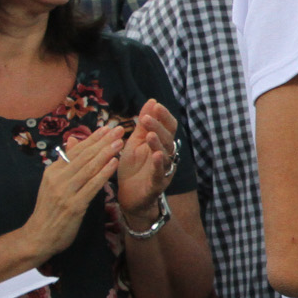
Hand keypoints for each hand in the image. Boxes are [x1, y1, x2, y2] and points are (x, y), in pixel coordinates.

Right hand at [22, 125, 124, 261]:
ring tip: (120, 142)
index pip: (76, 150)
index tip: (108, 127)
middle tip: (119, 128)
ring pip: (89, 168)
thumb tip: (73, 140)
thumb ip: (65, 163)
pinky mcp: (74, 206)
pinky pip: (92, 186)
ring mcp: (65, 192)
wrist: (38, 237)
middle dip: (103, 141)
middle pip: (84, 156)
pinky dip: (103, 173)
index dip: (93, 138)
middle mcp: (57, 179)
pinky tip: (114, 163)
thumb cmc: (50, 210)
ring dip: (106, 153)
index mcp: (52, 171)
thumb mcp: (53, 184)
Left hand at [118, 99, 179, 225]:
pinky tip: (157, 155)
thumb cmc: (133, 168)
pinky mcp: (157, 184)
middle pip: (168, 138)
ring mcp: (164, 170)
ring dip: (159, 143)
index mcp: (161, 144)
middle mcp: (166, 155)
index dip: (164, 116)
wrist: (129, 196)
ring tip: (150, 134)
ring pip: (166, 154)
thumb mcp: (135, 142)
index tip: (155, 105)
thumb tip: (152, 101)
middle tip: (146, 118)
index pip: (168, 127)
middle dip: (159, 127)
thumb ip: (143, 125)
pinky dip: (160, 165)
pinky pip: (161, 174)